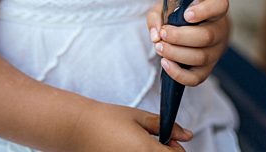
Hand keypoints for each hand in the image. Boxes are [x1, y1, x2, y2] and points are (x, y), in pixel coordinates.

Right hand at [70, 99, 192, 151]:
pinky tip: (127, 148)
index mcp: (149, 151)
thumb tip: (186, 134)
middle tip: (151, 140)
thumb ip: (164, 126)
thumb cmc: (108, 119)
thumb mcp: (138, 117)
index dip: (176, 146)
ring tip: (136, 144)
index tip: (167, 138)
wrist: (79, 129)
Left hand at [147, 0, 229, 85]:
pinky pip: (197, 77)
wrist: (190, 26)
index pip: (219, 5)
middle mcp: (220, 28)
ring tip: (159, 47)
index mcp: (215, 6)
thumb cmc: (180, 12)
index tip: (186, 14)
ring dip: (176, 54)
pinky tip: (165, 63)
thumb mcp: (166, 6)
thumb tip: (155, 36)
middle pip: (207, 36)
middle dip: (180, 37)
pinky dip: (179, 74)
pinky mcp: (208, 67)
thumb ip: (157, 16)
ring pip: (201, 57)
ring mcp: (216, 50)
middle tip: (163, 34)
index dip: (204, 10)